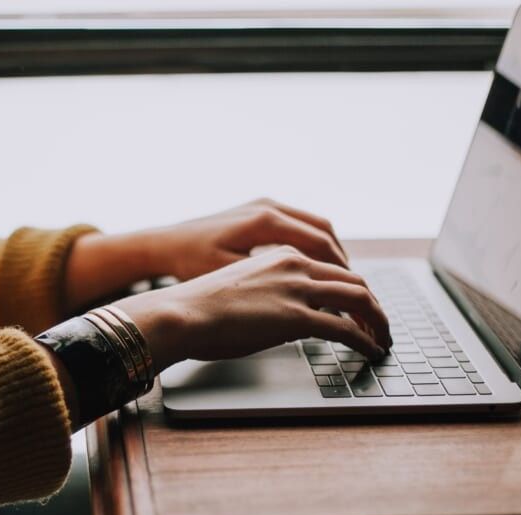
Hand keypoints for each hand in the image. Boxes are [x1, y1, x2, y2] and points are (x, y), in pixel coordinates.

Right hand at [113, 247, 391, 370]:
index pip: (332, 267)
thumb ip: (269, 292)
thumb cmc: (199, 306)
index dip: (352, 288)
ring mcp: (297, 289)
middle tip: (380, 324)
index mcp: (281, 254)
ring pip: (359, 299)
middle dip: (373, 305)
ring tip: (383, 339)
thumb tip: (281, 316)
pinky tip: (371, 351)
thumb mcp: (241, 287)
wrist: (181, 312)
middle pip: (354, 280)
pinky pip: (347, 329)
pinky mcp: (297, 317)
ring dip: (378, 321)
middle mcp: (295, 264)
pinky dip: (366, 340)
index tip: (360, 306)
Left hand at [141, 198, 348, 280]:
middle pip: (325, 232)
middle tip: (356, 291)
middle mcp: (269, 207)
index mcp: (265, 222)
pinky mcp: (258, 210)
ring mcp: (264, 205)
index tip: (354, 295)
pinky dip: (314, 244)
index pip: (321, 245)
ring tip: (341, 280)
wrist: (164, 244)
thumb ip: (271, 286)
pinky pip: (299, 224)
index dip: (342, 273)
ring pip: (315, 226)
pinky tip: (315, 267)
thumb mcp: (232, 277)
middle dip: (343, 263)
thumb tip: (310, 303)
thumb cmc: (190, 263)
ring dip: (331, 252)